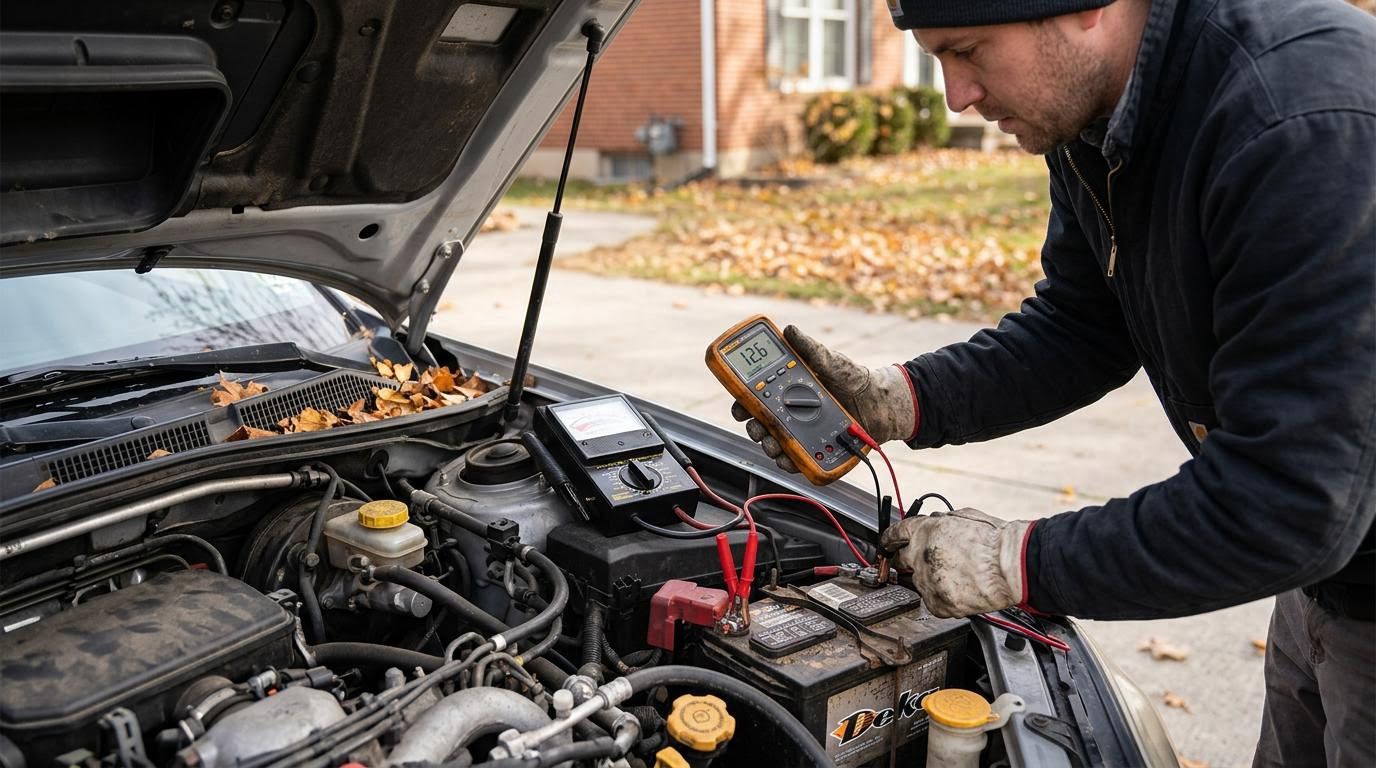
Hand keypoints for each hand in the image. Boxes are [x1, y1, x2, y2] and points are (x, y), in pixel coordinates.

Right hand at [730, 325, 917, 472]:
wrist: (879, 402)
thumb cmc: (852, 379)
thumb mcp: (829, 361)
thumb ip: (809, 348)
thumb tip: (789, 330)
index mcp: (787, 390)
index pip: (755, 398)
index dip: (742, 403)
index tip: (739, 408)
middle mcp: (789, 413)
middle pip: (759, 424)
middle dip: (753, 428)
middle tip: (757, 427)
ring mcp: (800, 432)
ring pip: (773, 444)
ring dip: (768, 446)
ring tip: (774, 444)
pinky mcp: (813, 449)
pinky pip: (794, 460)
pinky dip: (788, 462)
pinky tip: (788, 458)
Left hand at [878, 508, 1034, 617]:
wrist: (1013, 567)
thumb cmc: (995, 541)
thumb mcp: (963, 517)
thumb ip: (940, 523)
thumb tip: (931, 525)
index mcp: (925, 531)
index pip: (895, 534)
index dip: (888, 539)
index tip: (885, 544)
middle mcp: (921, 555)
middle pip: (900, 560)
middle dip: (904, 560)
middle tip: (920, 563)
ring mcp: (928, 581)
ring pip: (918, 582)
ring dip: (930, 579)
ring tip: (957, 576)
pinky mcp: (939, 603)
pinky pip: (933, 601)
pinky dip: (942, 597)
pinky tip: (960, 589)